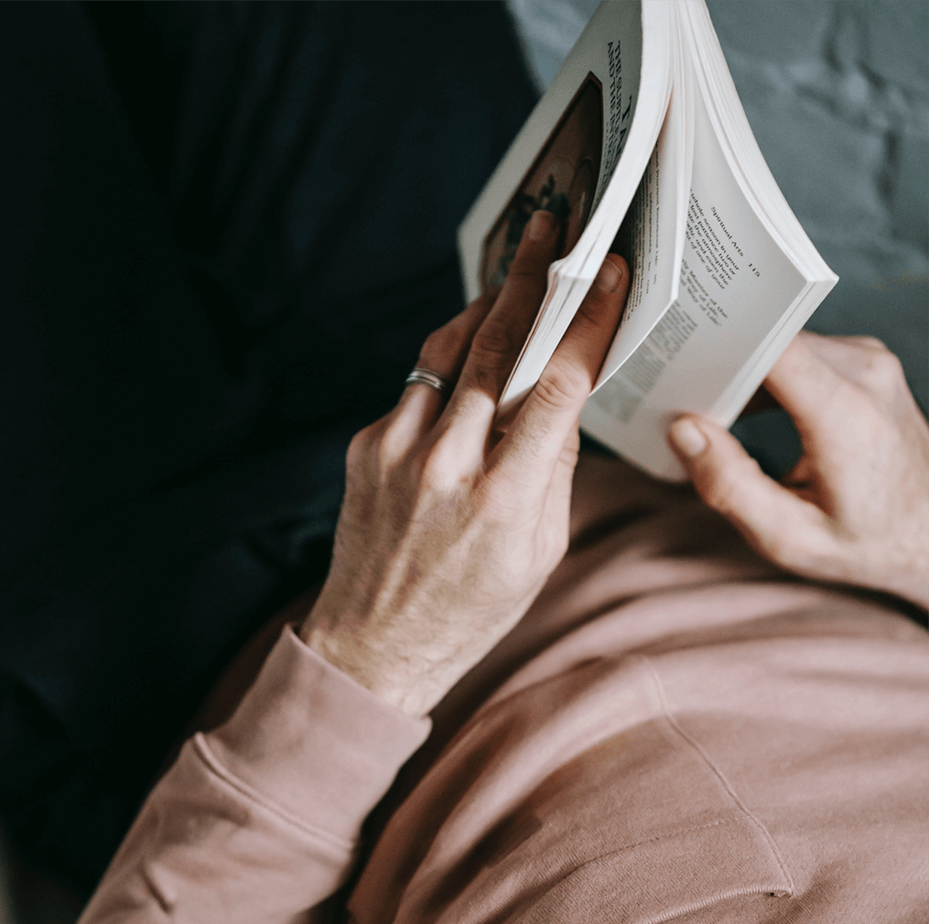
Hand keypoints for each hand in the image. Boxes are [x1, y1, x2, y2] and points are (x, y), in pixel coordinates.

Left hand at [300, 212, 628, 715]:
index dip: (587, 322)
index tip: (609, 274)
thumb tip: (563, 402)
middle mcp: (446, 467)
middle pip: (496, 345)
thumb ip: (555, 473)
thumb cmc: (469, 610)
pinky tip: (471, 346)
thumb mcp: (539, 555)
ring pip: (449, 351)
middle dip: (533, 278)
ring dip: (486, 305)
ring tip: (517, 270)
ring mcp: (398, 452)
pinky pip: (416, 385)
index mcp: (504, 500)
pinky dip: (448, 360)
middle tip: (554, 226)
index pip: (555, 387)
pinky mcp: (366, 448)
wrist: (373, 644)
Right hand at [667, 333, 928, 610]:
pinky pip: (803, 351)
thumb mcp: (789, 536)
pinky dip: (771, 374)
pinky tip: (749, 409)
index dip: (721, 348)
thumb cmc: (865, 543)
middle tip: (683, 400)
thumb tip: (684, 431)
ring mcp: (872, 362)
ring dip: (746, 370)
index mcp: (847, 415)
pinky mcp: (868, 363)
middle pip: (772, 340)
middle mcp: (866, 374)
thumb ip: (731, 486)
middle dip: (725, 365)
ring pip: (784, 343)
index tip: (680, 367)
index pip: (773, 347)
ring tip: (713, 410)